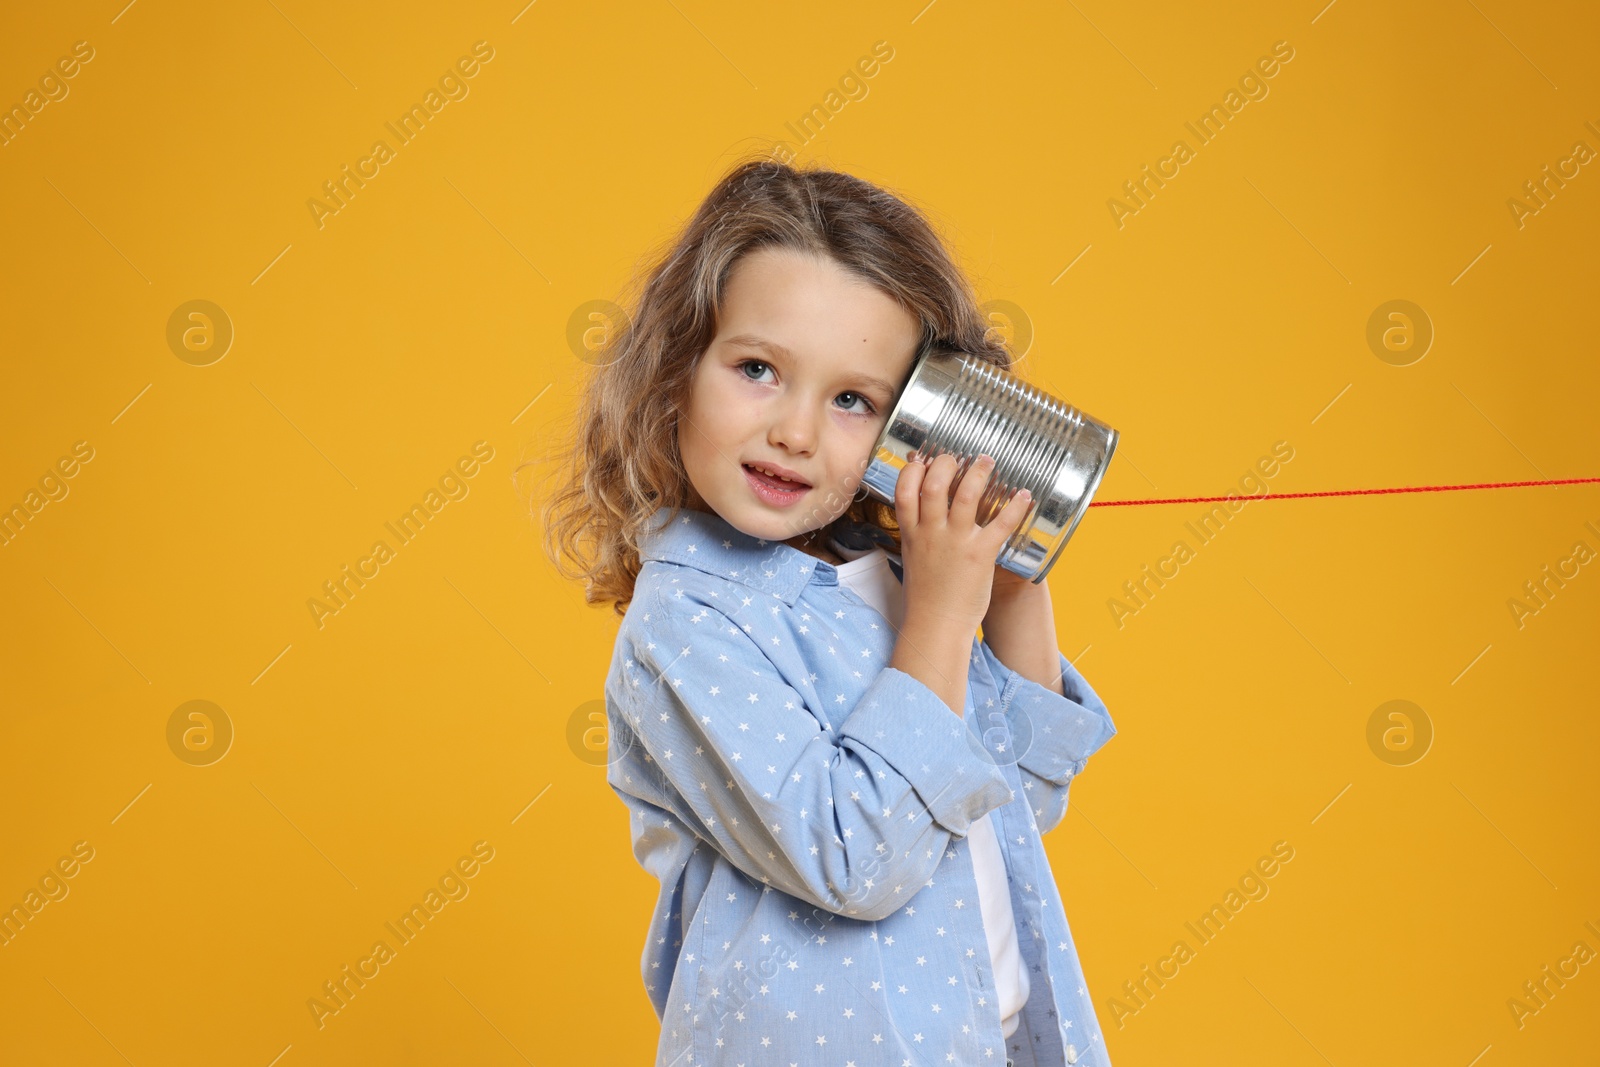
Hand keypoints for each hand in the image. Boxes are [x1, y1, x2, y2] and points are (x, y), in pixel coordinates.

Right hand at [894, 451, 1032, 632]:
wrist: (937, 625)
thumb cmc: (925, 595)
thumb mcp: (911, 556)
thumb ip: (917, 532)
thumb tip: (922, 513)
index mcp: (912, 533)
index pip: (905, 488)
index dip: (914, 469)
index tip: (924, 462)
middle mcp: (932, 532)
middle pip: (935, 483)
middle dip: (947, 462)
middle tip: (958, 458)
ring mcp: (956, 542)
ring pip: (966, 495)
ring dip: (980, 473)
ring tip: (987, 462)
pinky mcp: (980, 554)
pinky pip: (1001, 524)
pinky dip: (1015, 507)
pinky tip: (1024, 495)